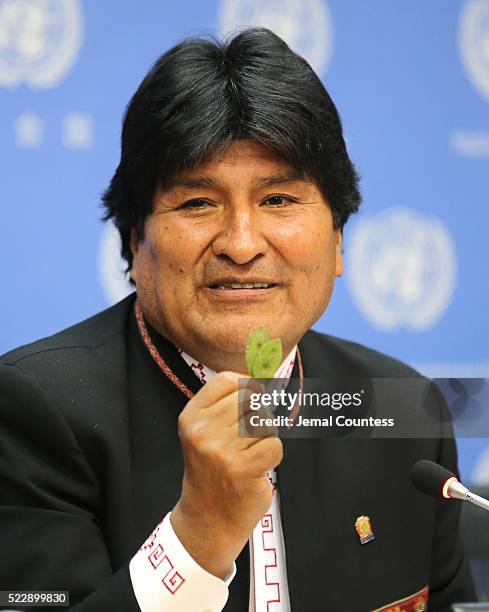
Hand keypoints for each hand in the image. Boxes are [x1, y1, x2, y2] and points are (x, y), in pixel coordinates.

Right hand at [171, 371, 282, 578]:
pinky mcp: (242, 470)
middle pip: (251, 398)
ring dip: (266, 437)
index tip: (249, 403)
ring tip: (250, 453)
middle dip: (259, 414)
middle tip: (249, 436)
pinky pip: (274, 445)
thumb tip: (261, 375)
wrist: (207, 519)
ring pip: (265, 421)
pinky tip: (256, 467)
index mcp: (191, 416)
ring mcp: (221, 451)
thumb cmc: (213, 468)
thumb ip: (226, 402)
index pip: (228, 379)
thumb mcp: (205, 430)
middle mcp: (202, 431)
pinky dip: (272, 456)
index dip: (247, 386)